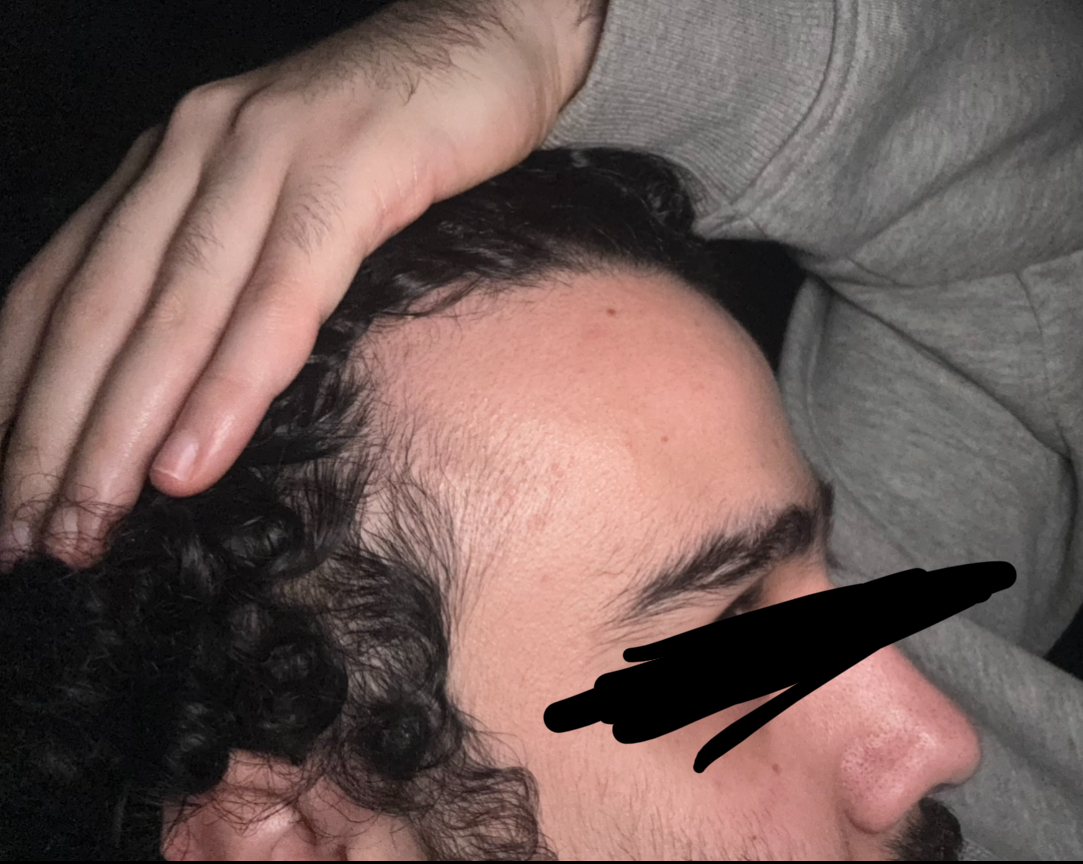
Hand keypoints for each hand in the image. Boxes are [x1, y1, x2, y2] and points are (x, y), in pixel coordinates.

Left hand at [0, 0, 605, 569]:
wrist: (486, 32)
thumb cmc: (392, 135)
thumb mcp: (285, 198)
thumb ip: (228, 268)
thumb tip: (187, 388)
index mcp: (169, 164)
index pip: (66, 290)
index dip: (20, 397)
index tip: (4, 499)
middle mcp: (194, 149)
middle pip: (100, 311)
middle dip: (51, 434)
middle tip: (29, 541)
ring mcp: (268, 152)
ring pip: (172, 310)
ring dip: (118, 428)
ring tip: (87, 524)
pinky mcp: (351, 167)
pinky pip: (280, 292)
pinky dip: (229, 383)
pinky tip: (190, 461)